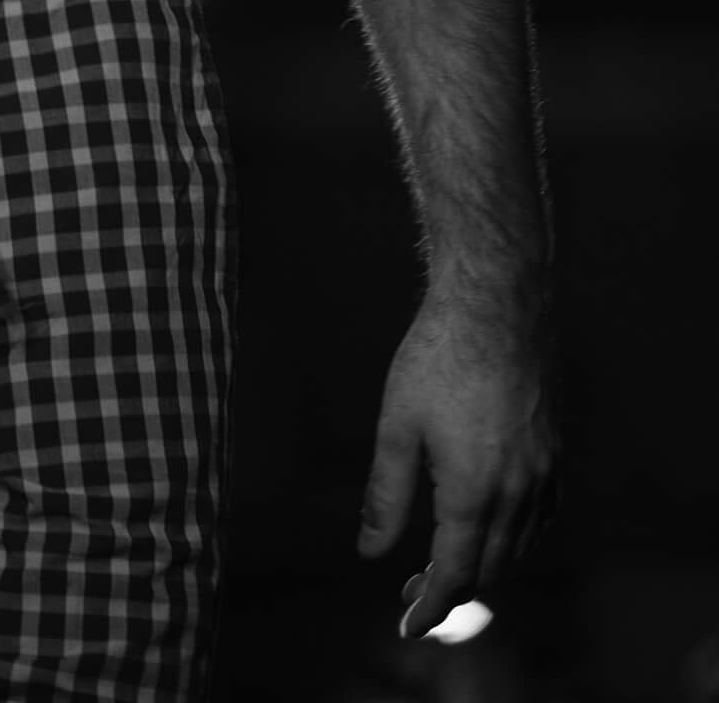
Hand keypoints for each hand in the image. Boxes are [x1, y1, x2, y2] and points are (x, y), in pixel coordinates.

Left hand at [358, 292, 557, 637]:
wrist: (497, 302)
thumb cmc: (438, 355)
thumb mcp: (396, 424)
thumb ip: (386, 494)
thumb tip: (371, 551)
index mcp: (473, 492)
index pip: (454, 575)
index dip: (430, 607)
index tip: (408, 625)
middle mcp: (518, 492)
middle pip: (490, 568)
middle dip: (453, 589)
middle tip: (414, 590)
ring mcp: (545, 472)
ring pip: (520, 545)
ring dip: (487, 564)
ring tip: (450, 560)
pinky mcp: (557, 450)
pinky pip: (545, 516)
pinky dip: (520, 536)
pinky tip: (498, 526)